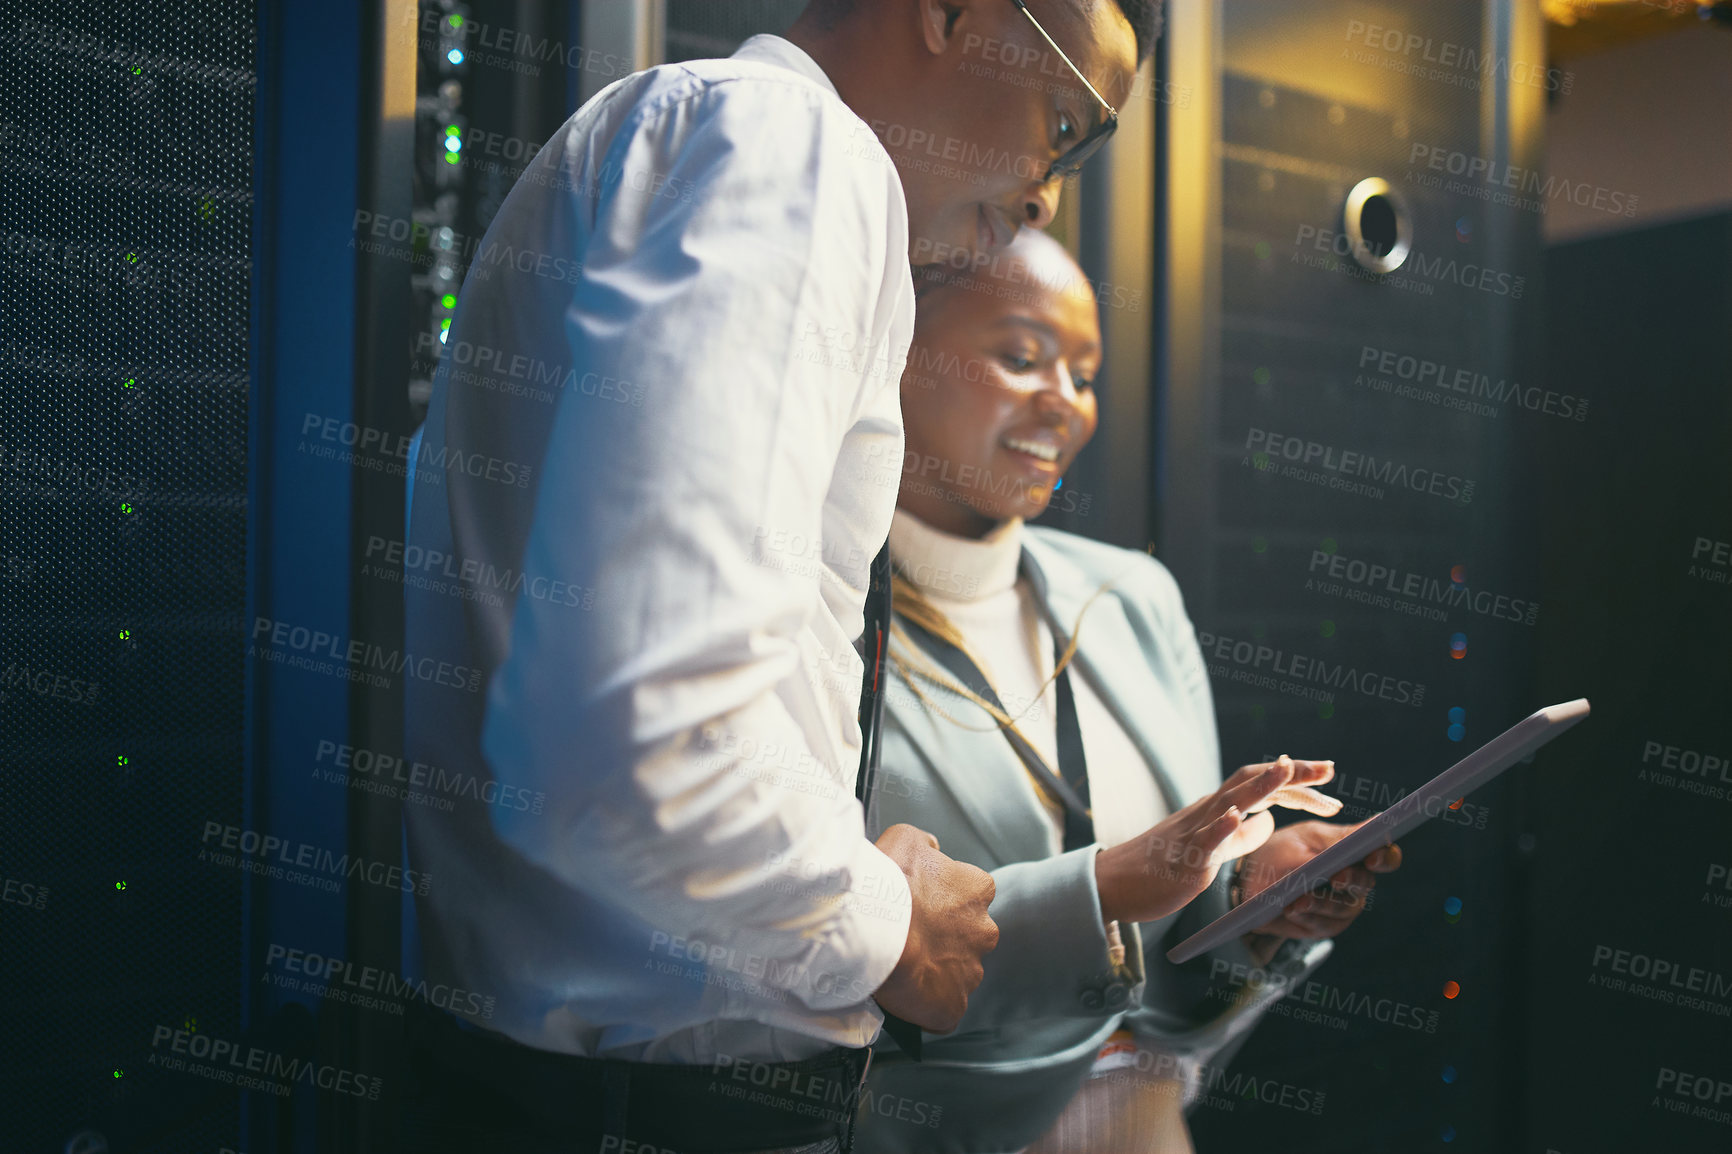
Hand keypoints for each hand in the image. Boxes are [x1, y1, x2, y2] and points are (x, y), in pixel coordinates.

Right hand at [872, 823, 998, 1034]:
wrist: (873, 930)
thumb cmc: (888, 882)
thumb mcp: (905, 839)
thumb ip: (926, 843)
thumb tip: (933, 849)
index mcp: (978, 890)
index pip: (972, 893)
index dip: (944, 899)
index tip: (921, 903)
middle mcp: (984, 932)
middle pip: (968, 937)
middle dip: (945, 938)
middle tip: (910, 937)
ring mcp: (970, 973)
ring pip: (957, 974)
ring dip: (936, 971)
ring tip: (902, 967)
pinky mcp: (954, 1006)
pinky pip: (944, 1009)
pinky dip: (928, 1005)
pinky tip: (905, 995)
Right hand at [1094, 755, 1341, 925]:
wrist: (1114, 883)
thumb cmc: (1162, 868)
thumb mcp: (1213, 849)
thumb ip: (1243, 836)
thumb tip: (1272, 820)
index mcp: (1217, 810)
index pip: (1263, 786)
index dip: (1297, 780)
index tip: (1329, 777)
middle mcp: (1208, 812)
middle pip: (1253, 782)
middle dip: (1293, 774)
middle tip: (1331, 769)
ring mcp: (1194, 832)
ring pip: (1230, 801)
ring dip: (1260, 784)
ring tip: (1287, 767)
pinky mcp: (1183, 858)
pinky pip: (1203, 839)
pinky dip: (1222, 826)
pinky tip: (1238, 815)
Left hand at [1237, 819, 1402, 941]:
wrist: (1249, 879)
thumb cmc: (1282, 851)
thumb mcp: (1305, 839)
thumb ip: (1338, 840)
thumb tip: (1374, 825)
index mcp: (1355, 852)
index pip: (1385, 855)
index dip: (1385, 857)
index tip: (1372, 858)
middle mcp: (1355, 880)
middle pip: (1365, 882)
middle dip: (1351, 879)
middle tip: (1336, 877)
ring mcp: (1342, 906)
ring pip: (1343, 907)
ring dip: (1322, 903)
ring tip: (1301, 899)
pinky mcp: (1324, 925)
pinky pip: (1321, 923)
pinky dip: (1306, 916)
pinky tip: (1291, 909)